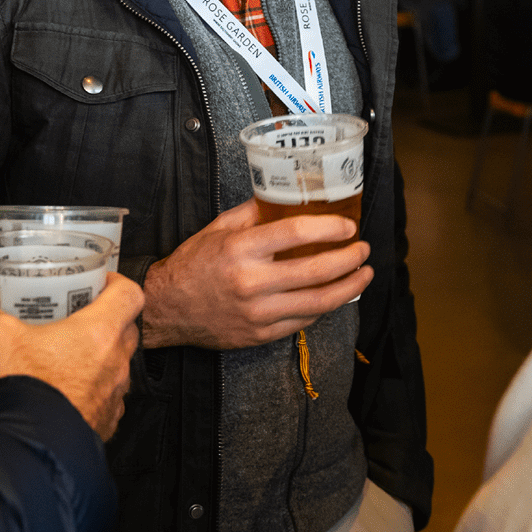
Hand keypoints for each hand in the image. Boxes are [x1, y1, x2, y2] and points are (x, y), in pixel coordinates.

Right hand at [0, 273, 143, 439]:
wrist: (26, 448)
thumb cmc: (22, 392)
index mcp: (99, 333)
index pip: (131, 295)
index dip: (118, 284)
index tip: (101, 283)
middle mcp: (115, 363)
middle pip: (128, 329)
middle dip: (109, 320)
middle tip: (81, 316)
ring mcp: (114, 396)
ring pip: (119, 366)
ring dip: (102, 358)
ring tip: (71, 355)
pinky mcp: (106, 423)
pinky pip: (109, 399)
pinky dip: (95, 391)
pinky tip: (69, 390)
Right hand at [139, 199, 371, 350]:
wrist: (168, 308)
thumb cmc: (194, 263)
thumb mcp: (219, 228)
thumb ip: (254, 212)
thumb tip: (288, 197)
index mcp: (240, 249)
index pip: (295, 233)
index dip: (329, 228)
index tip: (348, 226)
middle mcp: (251, 282)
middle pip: (315, 271)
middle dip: (348, 259)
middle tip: (364, 249)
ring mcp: (258, 312)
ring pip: (317, 302)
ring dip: (348, 287)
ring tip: (364, 274)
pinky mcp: (261, 334)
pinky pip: (303, 322)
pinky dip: (324, 307)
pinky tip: (335, 294)